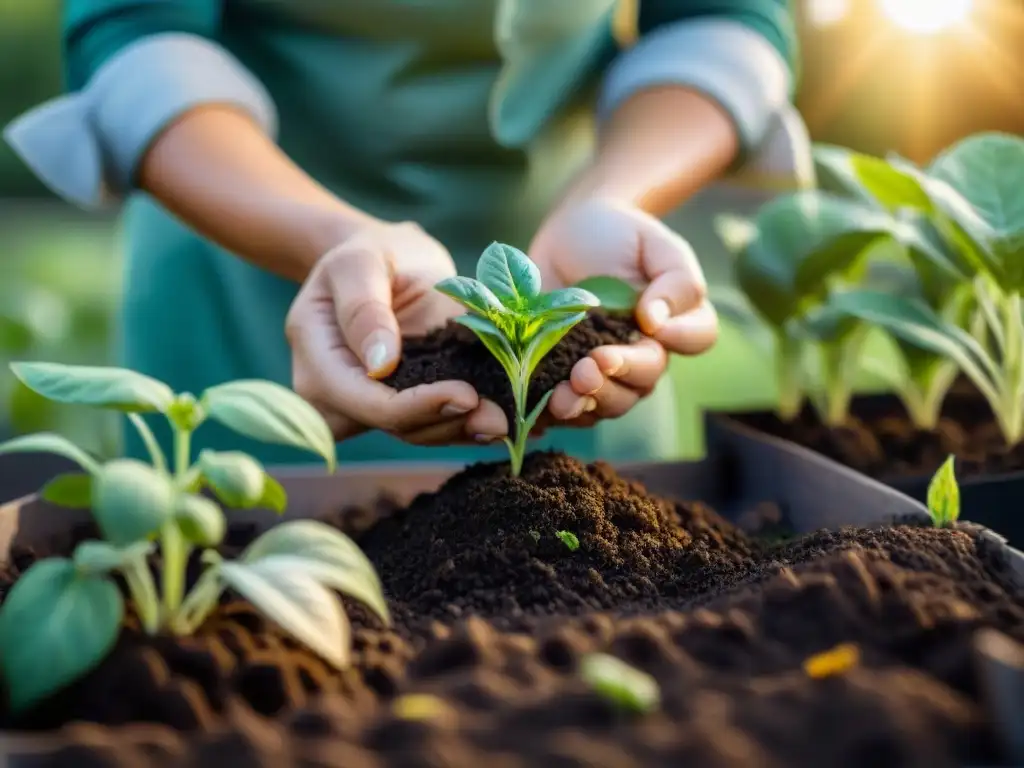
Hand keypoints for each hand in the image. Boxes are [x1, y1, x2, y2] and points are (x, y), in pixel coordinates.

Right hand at [286, 221, 505, 443]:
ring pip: (415, 431)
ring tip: (506, 422)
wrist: (385, 258)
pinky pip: (431, 422)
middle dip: (444, 425)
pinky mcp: (402, 403)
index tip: (466, 395)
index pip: (363, 402)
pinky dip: (465, 423)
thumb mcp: (360, 263)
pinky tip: (500, 418)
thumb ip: (363, 307)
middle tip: (499, 420)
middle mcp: (336, 395)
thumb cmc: (368, 253)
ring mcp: (369, 405)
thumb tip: (379, 363)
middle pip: (390, 426)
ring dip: (461, 430)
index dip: (415, 406)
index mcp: (317, 361)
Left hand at [529, 198, 717, 427]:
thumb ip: (675, 280)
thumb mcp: (656, 245)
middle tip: (589, 367)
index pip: (695, 338)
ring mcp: (604, 371)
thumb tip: (656, 321)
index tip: (650, 323)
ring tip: (564, 392)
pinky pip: (567, 407)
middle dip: (617, 379)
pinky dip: (553, 411)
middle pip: (643, 383)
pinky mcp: (564, 376)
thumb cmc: (621, 236)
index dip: (679, 337)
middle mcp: (643, 355)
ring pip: (607, 403)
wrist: (568, 234)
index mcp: (675, 322)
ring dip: (587, 403)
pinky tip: (540, 407)